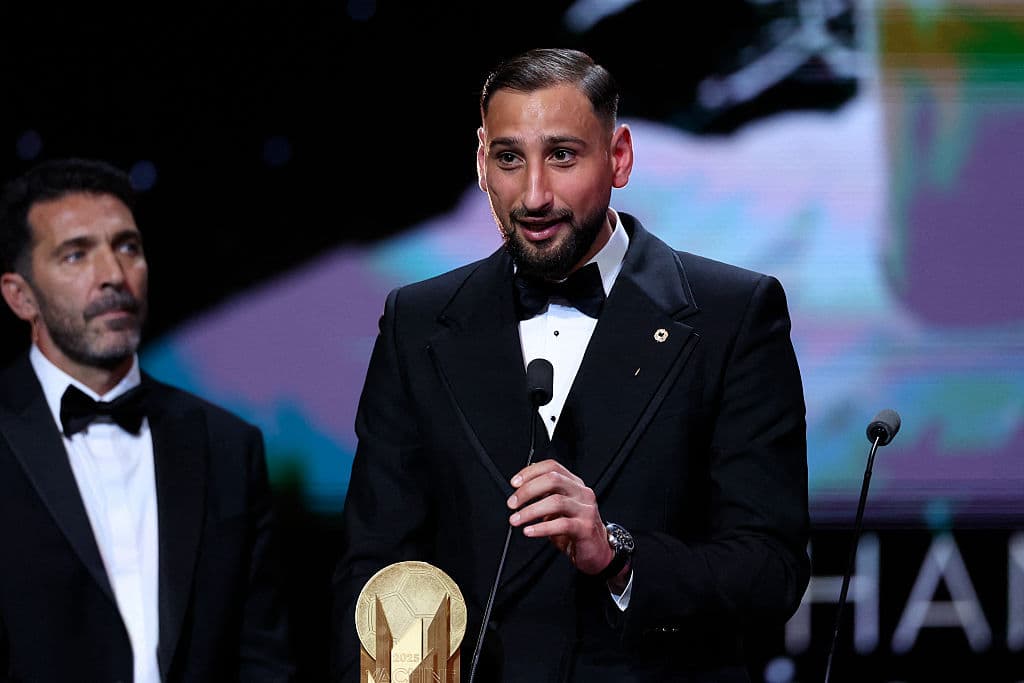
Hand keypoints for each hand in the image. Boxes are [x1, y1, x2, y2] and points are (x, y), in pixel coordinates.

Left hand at [507, 459, 613, 575]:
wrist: (597, 551)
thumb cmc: (575, 529)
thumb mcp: (558, 508)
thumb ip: (544, 495)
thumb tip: (521, 485)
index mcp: (574, 484)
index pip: (552, 467)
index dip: (530, 472)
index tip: (514, 483)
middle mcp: (582, 493)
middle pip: (553, 480)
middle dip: (527, 490)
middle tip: (512, 503)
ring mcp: (585, 509)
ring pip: (556, 502)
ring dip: (531, 511)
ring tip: (516, 520)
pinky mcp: (586, 528)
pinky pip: (562, 524)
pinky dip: (542, 527)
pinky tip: (529, 531)